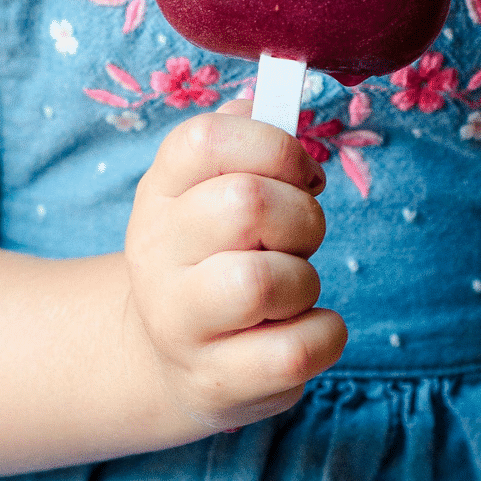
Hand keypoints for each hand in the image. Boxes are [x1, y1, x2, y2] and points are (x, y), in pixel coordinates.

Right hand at [124, 100, 346, 433]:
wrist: (172, 354)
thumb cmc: (215, 253)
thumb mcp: (212, 189)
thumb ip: (245, 138)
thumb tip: (272, 98)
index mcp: (160, 191)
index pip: (208, 139)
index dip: (276, 147)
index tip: (302, 174)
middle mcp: (156, 252)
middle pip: (247, 203)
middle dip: (302, 216)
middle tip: (300, 236)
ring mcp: (179, 323)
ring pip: (264, 282)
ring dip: (306, 280)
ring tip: (291, 288)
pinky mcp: (216, 381)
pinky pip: (297, 350)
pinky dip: (325, 333)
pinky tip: (304, 327)